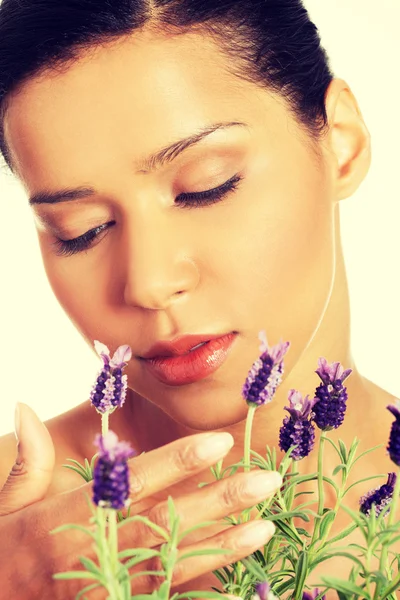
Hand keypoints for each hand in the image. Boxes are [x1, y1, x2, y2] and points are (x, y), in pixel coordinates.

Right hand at [0, 404, 280, 598]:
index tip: (219, 441)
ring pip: (176, 564)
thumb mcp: (7, 505)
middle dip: (219, 500)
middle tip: (267, 480)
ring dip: (224, 544)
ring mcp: (111, 586)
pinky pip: (166, 599)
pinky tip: (239, 581)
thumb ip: (28, 461)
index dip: (177, 462)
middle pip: (167, 521)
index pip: (134, 482)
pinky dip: (204, 591)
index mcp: (72, 515)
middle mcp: (98, 550)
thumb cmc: (6, 552)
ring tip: (267, 525)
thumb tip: (25, 406)